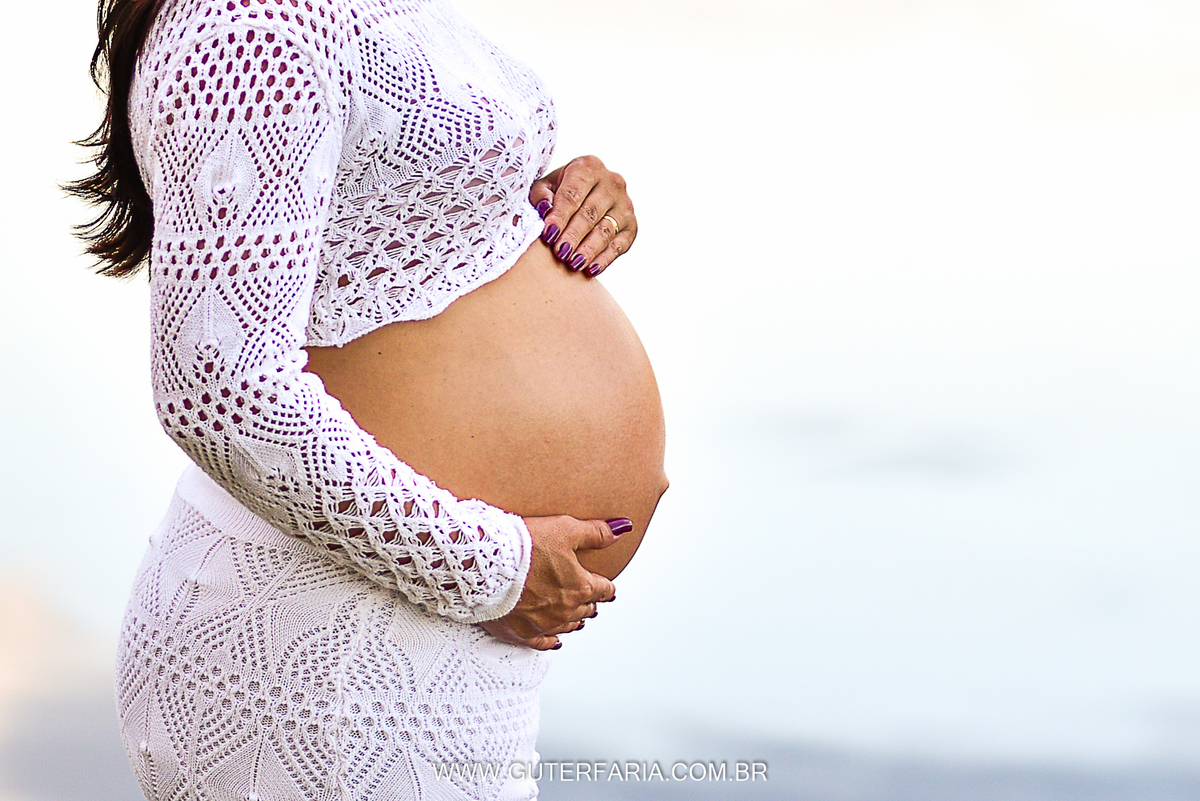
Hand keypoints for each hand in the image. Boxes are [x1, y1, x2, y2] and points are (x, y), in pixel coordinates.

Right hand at [479, 515, 630, 649]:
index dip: (606, 586)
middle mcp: (565, 610)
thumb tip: (621, 530)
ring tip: (577, 616)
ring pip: (568, 626)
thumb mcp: (565, 529)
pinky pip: (541, 644)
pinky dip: (550, 641)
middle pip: (586, 609)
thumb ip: (595, 532)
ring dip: (574, 619)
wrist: (485, 564)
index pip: (603, 590)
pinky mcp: (520, 633)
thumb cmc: (523, 545)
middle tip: (589, 597)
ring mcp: (543, 625)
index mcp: (580, 587)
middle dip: (589, 601)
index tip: (606, 587)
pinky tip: (554, 640)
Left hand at [530, 155, 637, 277]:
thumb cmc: (561, 190)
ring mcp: (625, 204)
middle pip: (590, 213)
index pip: (573, 194)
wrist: (588, 193)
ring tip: (573, 264)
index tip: (548, 234)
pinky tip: (591, 269)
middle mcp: (612, 182)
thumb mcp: (546, 187)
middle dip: (573, 235)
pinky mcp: (632, 225)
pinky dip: (605, 259)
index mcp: (589, 166)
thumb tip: (545, 210)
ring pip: (605, 230)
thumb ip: (541, 196)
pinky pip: (620, 245)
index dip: (560, 216)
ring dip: (588, 249)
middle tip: (560, 253)